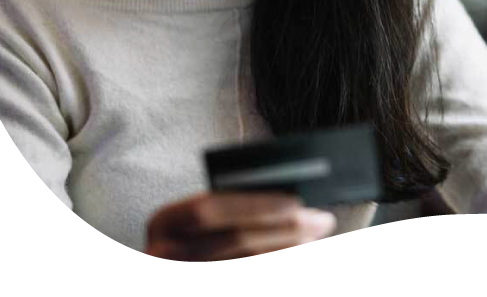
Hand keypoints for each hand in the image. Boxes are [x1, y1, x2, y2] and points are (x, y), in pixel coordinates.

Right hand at [144, 190, 337, 260]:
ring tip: (314, 239)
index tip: (295, 201)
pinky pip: (250, 285)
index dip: (253, 204)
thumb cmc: (194, 242)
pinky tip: (294, 253)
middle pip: (234, 241)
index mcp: (164, 223)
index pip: (207, 208)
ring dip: (287, 250)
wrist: (182, 263)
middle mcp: (164, 255)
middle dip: (285, 229)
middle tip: (322, 220)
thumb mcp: (197, 221)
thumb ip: (229, 208)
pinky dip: (276, 262)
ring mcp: (181, 273)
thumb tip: (288, 201)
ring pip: (247, 263)